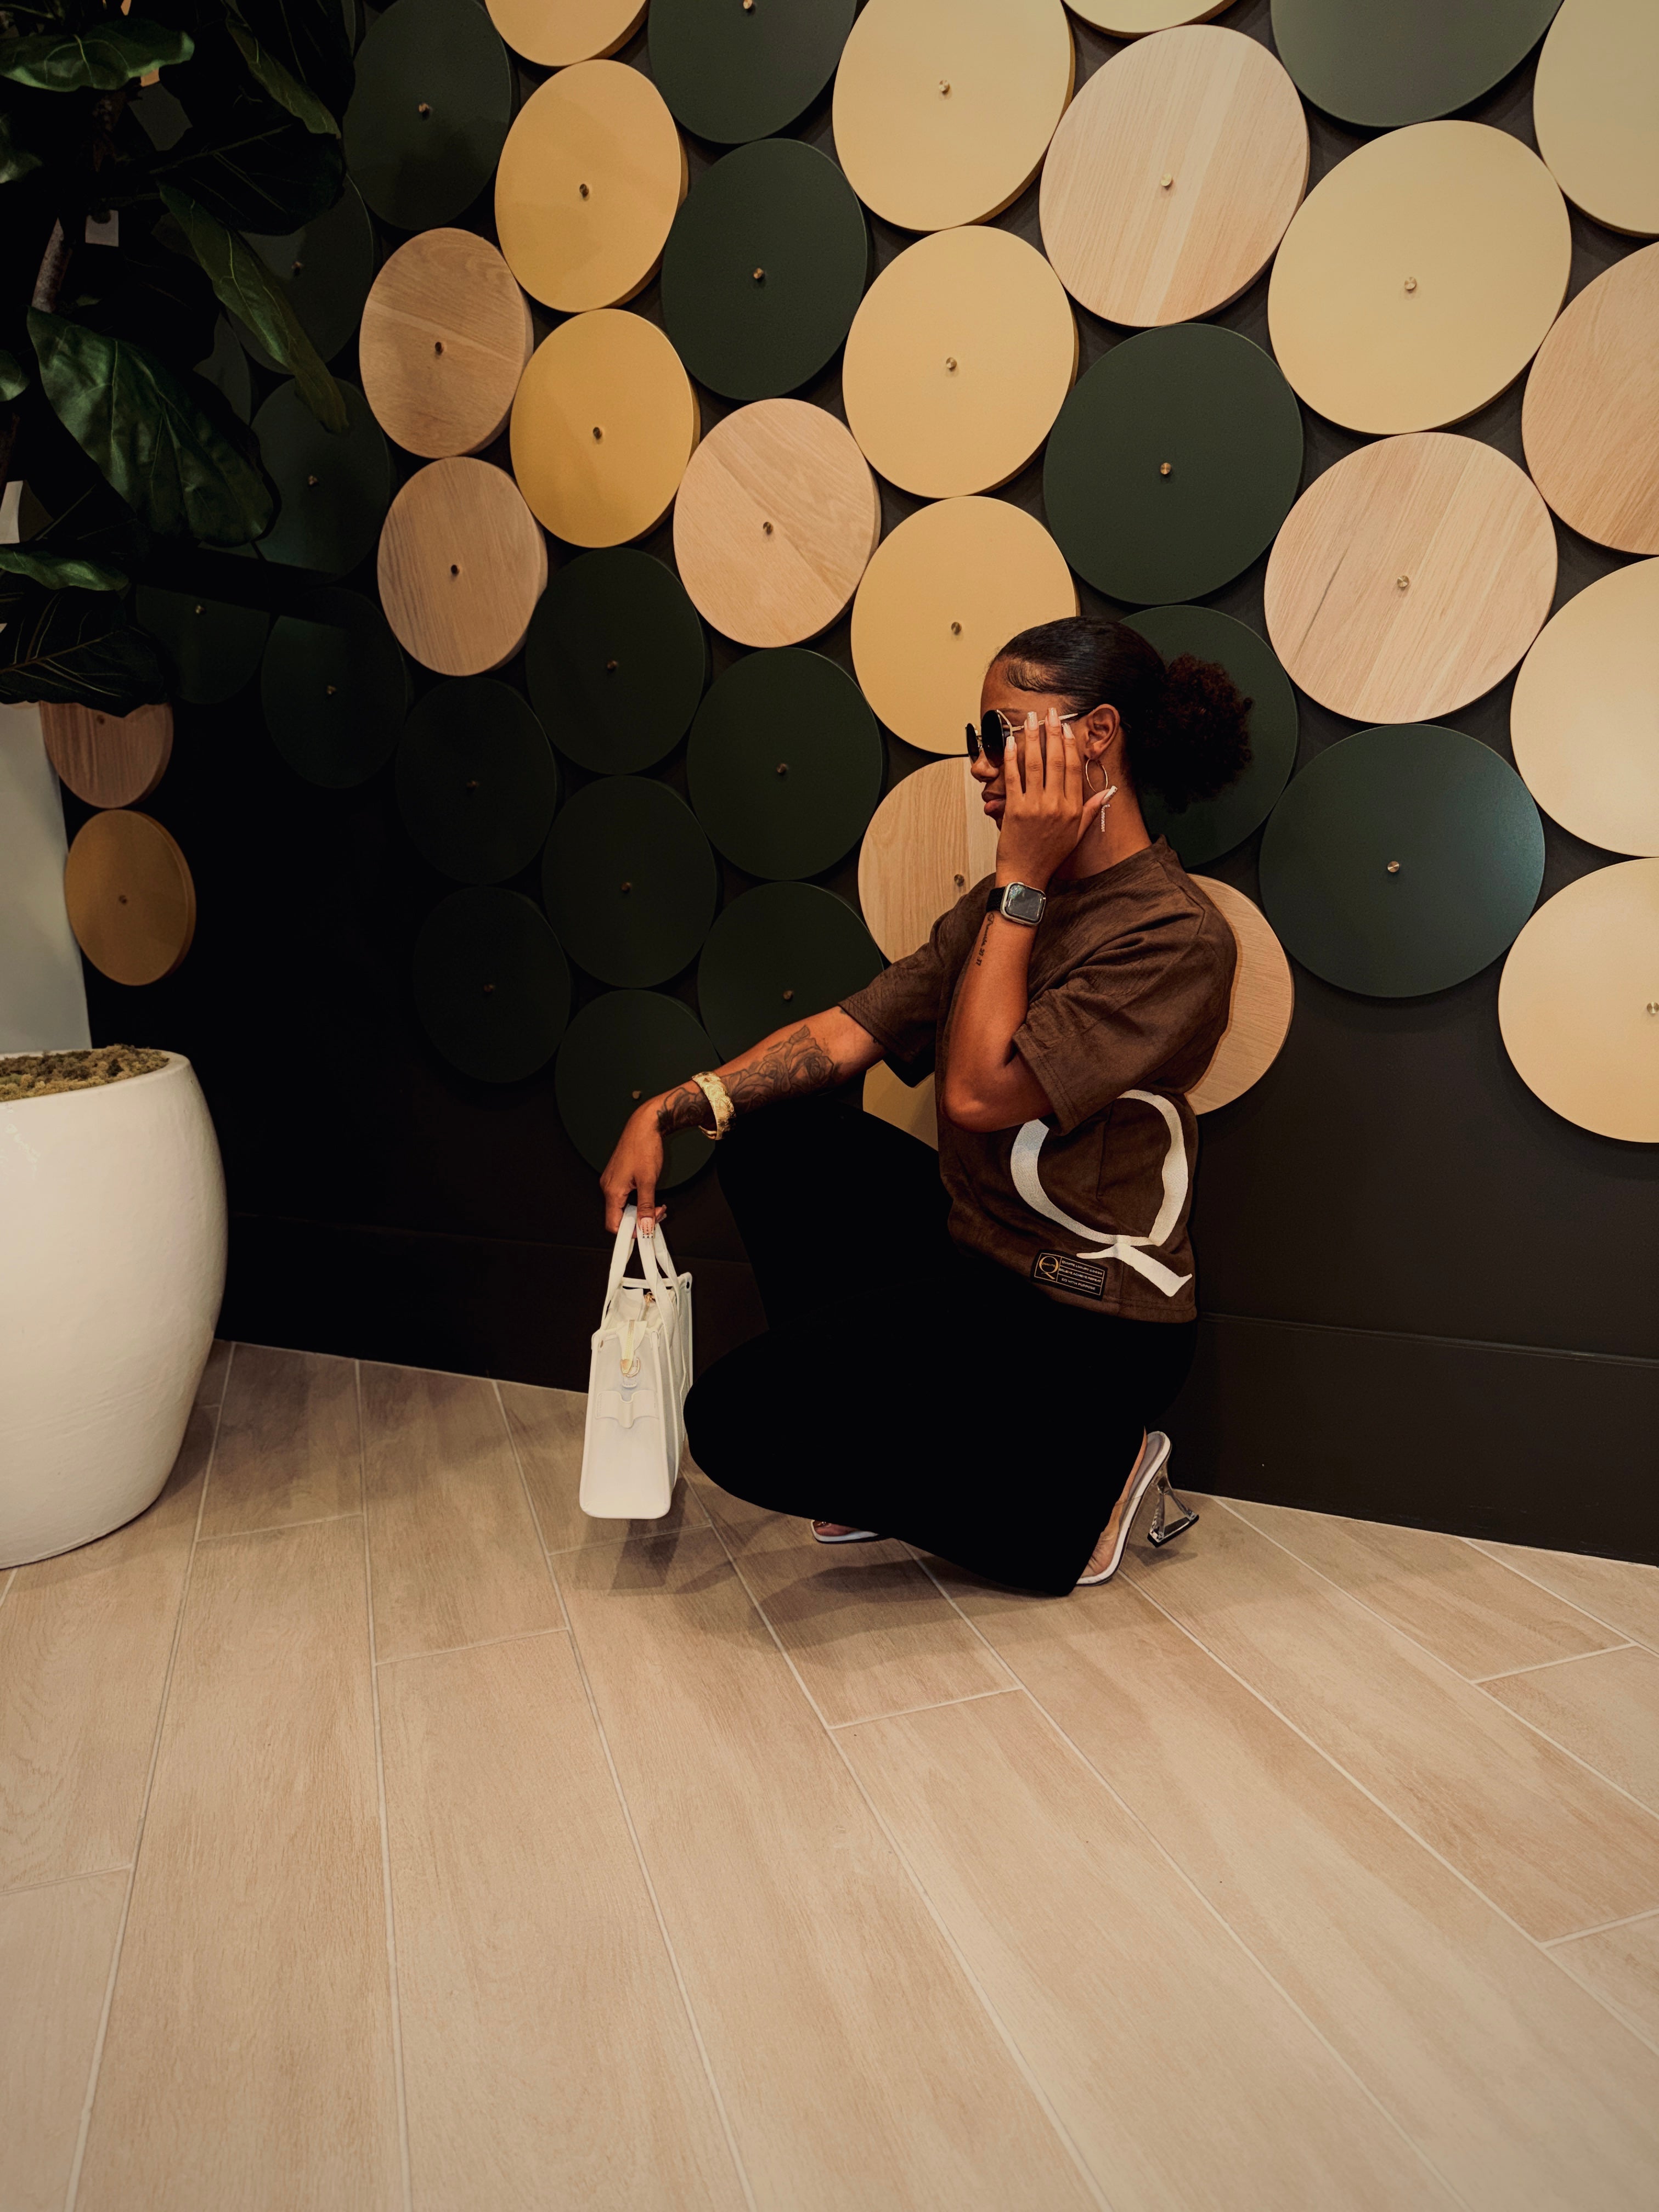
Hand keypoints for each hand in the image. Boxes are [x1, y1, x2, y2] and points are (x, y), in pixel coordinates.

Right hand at [600, 1101, 669, 1233]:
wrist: (644, 1125)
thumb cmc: (644, 1146)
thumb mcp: (648, 1181)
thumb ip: (646, 1206)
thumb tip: (645, 1225)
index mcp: (612, 1190)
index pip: (614, 1224)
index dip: (630, 1233)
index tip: (645, 1232)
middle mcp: (608, 1186)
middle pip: (619, 1217)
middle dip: (640, 1220)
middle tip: (658, 1214)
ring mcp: (612, 1181)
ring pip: (623, 1206)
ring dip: (640, 1210)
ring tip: (656, 1205)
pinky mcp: (617, 1176)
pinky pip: (624, 1196)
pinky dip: (637, 1200)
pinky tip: (649, 1196)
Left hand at [995, 710, 1110, 887]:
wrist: (1026, 875)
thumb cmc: (1049, 855)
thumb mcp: (1077, 834)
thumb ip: (1091, 810)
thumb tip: (1108, 792)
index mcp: (1073, 809)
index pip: (1073, 768)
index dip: (1069, 745)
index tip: (1066, 728)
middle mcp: (1057, 805)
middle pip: (1056, 760)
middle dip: (1053, 732)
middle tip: (1050, 713)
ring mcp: (1035, 807)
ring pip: (1035, 764)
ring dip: (1033, 738)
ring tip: (1031, 719)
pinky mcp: (1015, 810)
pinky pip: (1013, 778)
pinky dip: (1011, 758)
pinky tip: (1010, 743)